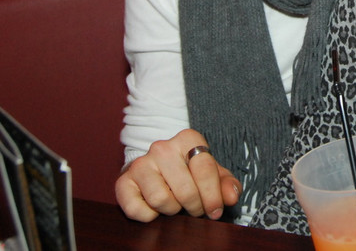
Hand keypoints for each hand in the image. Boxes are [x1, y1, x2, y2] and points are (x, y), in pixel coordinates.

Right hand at [115, 128, 241, 221]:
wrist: (156, 170)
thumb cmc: (188, 172)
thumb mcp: (212, 174)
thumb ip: (226, 184)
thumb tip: (231, 196)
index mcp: (187, 139)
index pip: (204, 169)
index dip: (213, 196)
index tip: (215, 210)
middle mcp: (162, 147)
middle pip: (185, 189)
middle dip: (194, 206)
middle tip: (196, 209)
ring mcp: (141, 163)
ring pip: (161, 199)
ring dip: (172, 210)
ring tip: (175, 204)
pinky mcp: (124, 181)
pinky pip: (136, 208)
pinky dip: (148, 216)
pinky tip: (155, 209)